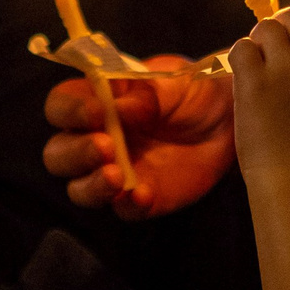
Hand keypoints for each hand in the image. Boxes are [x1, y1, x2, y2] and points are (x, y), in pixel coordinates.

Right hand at [43, 55, 234, 219]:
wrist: (230, 120)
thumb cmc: (193, 90)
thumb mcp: (174, 80)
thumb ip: (146, 93)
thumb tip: (118, 109)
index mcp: (96, 101)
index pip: (60, 106)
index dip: (69, 111)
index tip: (95, 112)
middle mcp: (96, 138)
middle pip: (58, 154)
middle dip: (75, 153)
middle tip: (105, 147)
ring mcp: (115, 172)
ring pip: (79, 189)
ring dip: (91, 185)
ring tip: (117, 177)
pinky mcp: (139, 198)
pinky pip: (123, 209)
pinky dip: (129, 205)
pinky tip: (144, 194)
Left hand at [230, 10, 289, 190]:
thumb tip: (288, 46)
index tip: (288, 46)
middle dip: (276, 30)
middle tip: (266, 54)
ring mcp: (283, 69)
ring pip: (264, 28)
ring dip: (256, 44)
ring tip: (255, 71)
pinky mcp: (255, 81)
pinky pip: (241, 48)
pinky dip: (238, 60)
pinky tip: (244, 80)